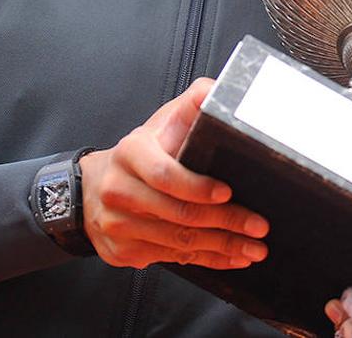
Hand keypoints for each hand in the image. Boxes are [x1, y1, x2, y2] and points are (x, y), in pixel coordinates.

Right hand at [79, 78, 269, 269]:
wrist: (93, 188)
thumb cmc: (143, 152)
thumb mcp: (164, 121)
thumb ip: (196, 102)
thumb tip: (223, 91)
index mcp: (131, 153)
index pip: (164, 174)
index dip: (197, 187)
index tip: (227, 192)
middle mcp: (119, 190)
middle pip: (177, 213)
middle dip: (225, 222)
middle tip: (258, 226)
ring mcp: (118, 225)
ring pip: (178, 241)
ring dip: (222, 246)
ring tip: (255, 246)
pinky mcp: (123, 251)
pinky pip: (172, 259)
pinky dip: (208, 260)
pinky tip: (231, 257)